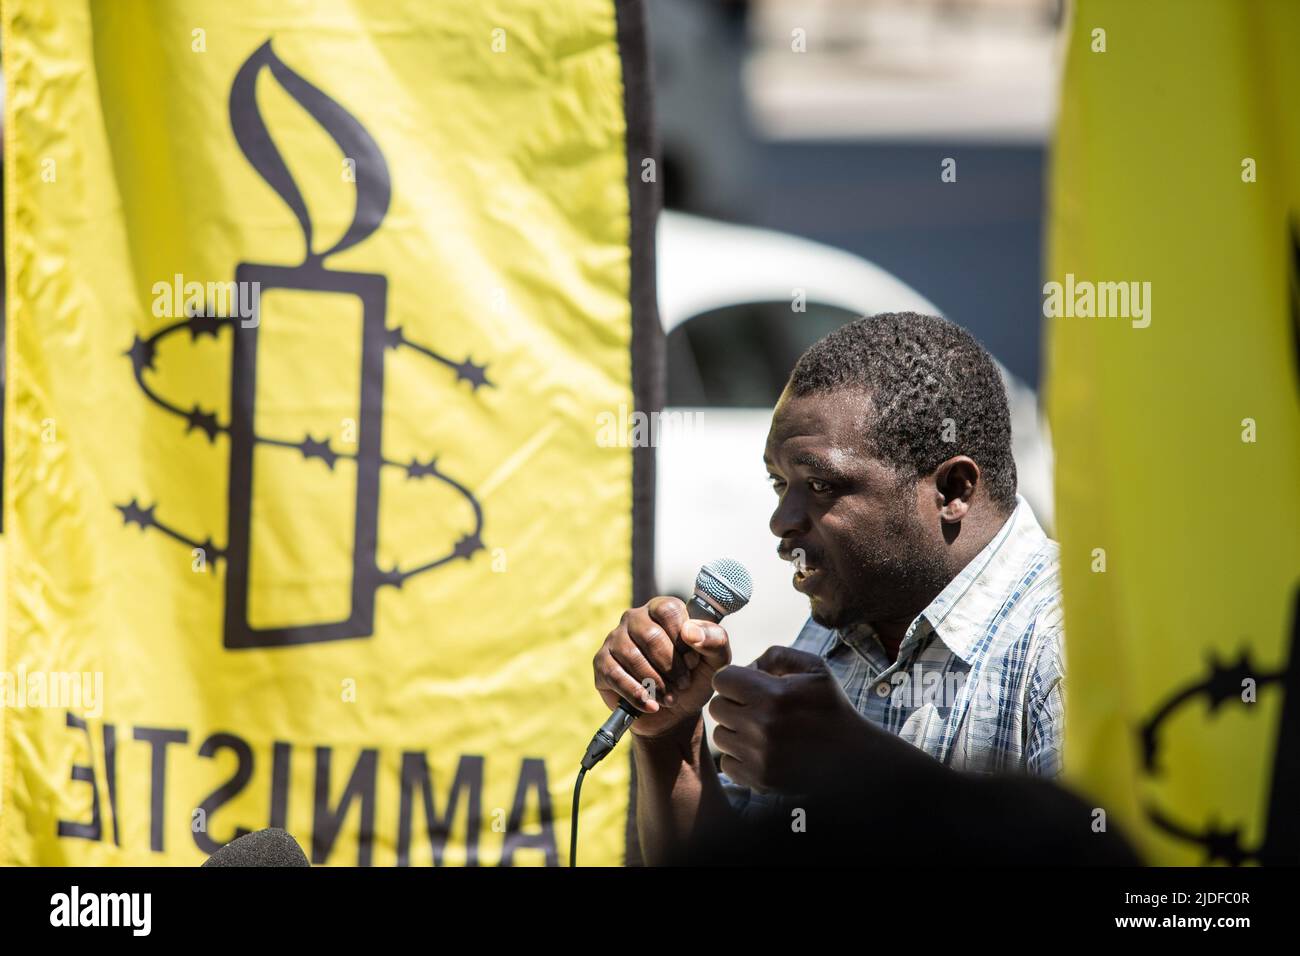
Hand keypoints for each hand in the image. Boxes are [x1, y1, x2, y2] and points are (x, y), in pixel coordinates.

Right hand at [593, 596, 731, 736]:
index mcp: (662, 609)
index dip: (683, 640)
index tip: (693, 662)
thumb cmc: (694, 678)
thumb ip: (715, 640)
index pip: (668, 611)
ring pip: (632, 656)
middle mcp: (635, 618)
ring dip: (655, 683)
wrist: (674, 713)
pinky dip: (636, 694)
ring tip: (670, 698)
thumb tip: (691, 632)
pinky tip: (651, 705)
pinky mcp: (602, 662)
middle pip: (650, 635)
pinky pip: (615, 675)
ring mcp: (615, 639)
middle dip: (670, 666)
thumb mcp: (715, 661)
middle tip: (683, 685)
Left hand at [708, 645, 879, 793]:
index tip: (750, 686)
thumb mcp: (813, 668)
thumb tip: (746, 667)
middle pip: (717, 708)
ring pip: (720, 736)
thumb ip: (775, 655)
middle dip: (733, 704)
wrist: (853, 756)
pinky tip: (761, 751)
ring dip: (736, 731)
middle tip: (755, 708)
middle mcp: (762, 726)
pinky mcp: (760, 779)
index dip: (735, 680)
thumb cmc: (830, 706)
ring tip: (761, 730)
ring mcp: (760, 756)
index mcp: (773, 695)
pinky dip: (740, 757)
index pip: (722, 680)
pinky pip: (727, 764)